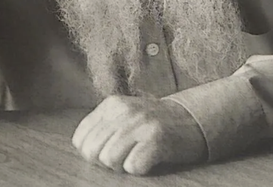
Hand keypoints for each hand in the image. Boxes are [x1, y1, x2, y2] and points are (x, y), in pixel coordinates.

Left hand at [72, 95, 206, 175]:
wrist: (192, 119)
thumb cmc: (154, 123)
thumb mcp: (124, 115)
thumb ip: (102, 125)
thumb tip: (82, 147)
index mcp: (112, 104)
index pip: (80, 139)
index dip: (93, 152)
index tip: (112, 148)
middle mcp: (124, 111)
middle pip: (92, 151)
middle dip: (106, 160)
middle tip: (127, 153)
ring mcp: (140, 124)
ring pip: (108, 160)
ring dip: (123, 165)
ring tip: (139, 154)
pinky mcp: (156, 139)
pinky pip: (132, 167)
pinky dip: (140, 168)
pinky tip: (151, 157)